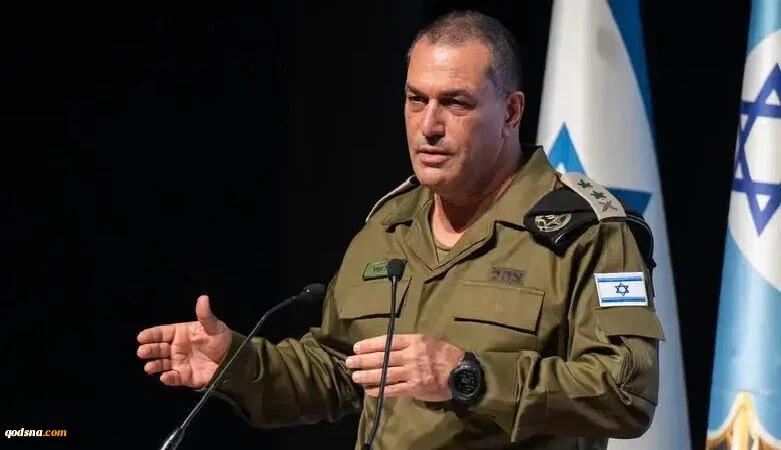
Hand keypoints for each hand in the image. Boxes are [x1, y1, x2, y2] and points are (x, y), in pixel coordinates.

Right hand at [136, 295, 231, 388]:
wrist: (232, 359)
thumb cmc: (221, 340)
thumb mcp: (214, 326)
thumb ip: (205, 315)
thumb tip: (203, 298)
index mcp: (180, 333)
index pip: (162, 333)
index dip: (151, 335)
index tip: (141, 337)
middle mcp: (176, 348)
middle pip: (158, 348)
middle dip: (149, 350)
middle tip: (142, 352)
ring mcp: (179, 362)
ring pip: (161, 364)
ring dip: (154, 365)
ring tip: (149, 367)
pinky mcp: (184, 376)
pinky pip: (174, 378)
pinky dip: (168, 378)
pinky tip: (164, 377)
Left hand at [346, 334, 463, 401]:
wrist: (462, 373)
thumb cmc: (445, 355)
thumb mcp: (428, 341)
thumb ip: (409, 344)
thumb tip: (388, 348)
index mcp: (414, 341)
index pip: (387, 342)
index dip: (370, 345)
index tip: (357, 347)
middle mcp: (411, 355)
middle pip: (382, 357)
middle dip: (363, 360)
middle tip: (350, 361)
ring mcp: (412, 372)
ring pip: (385, 373)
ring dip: (368, 375)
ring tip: (355, 376)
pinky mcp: (415, 388)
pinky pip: (393, 389)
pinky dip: (380, 389)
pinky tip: (370, 390)